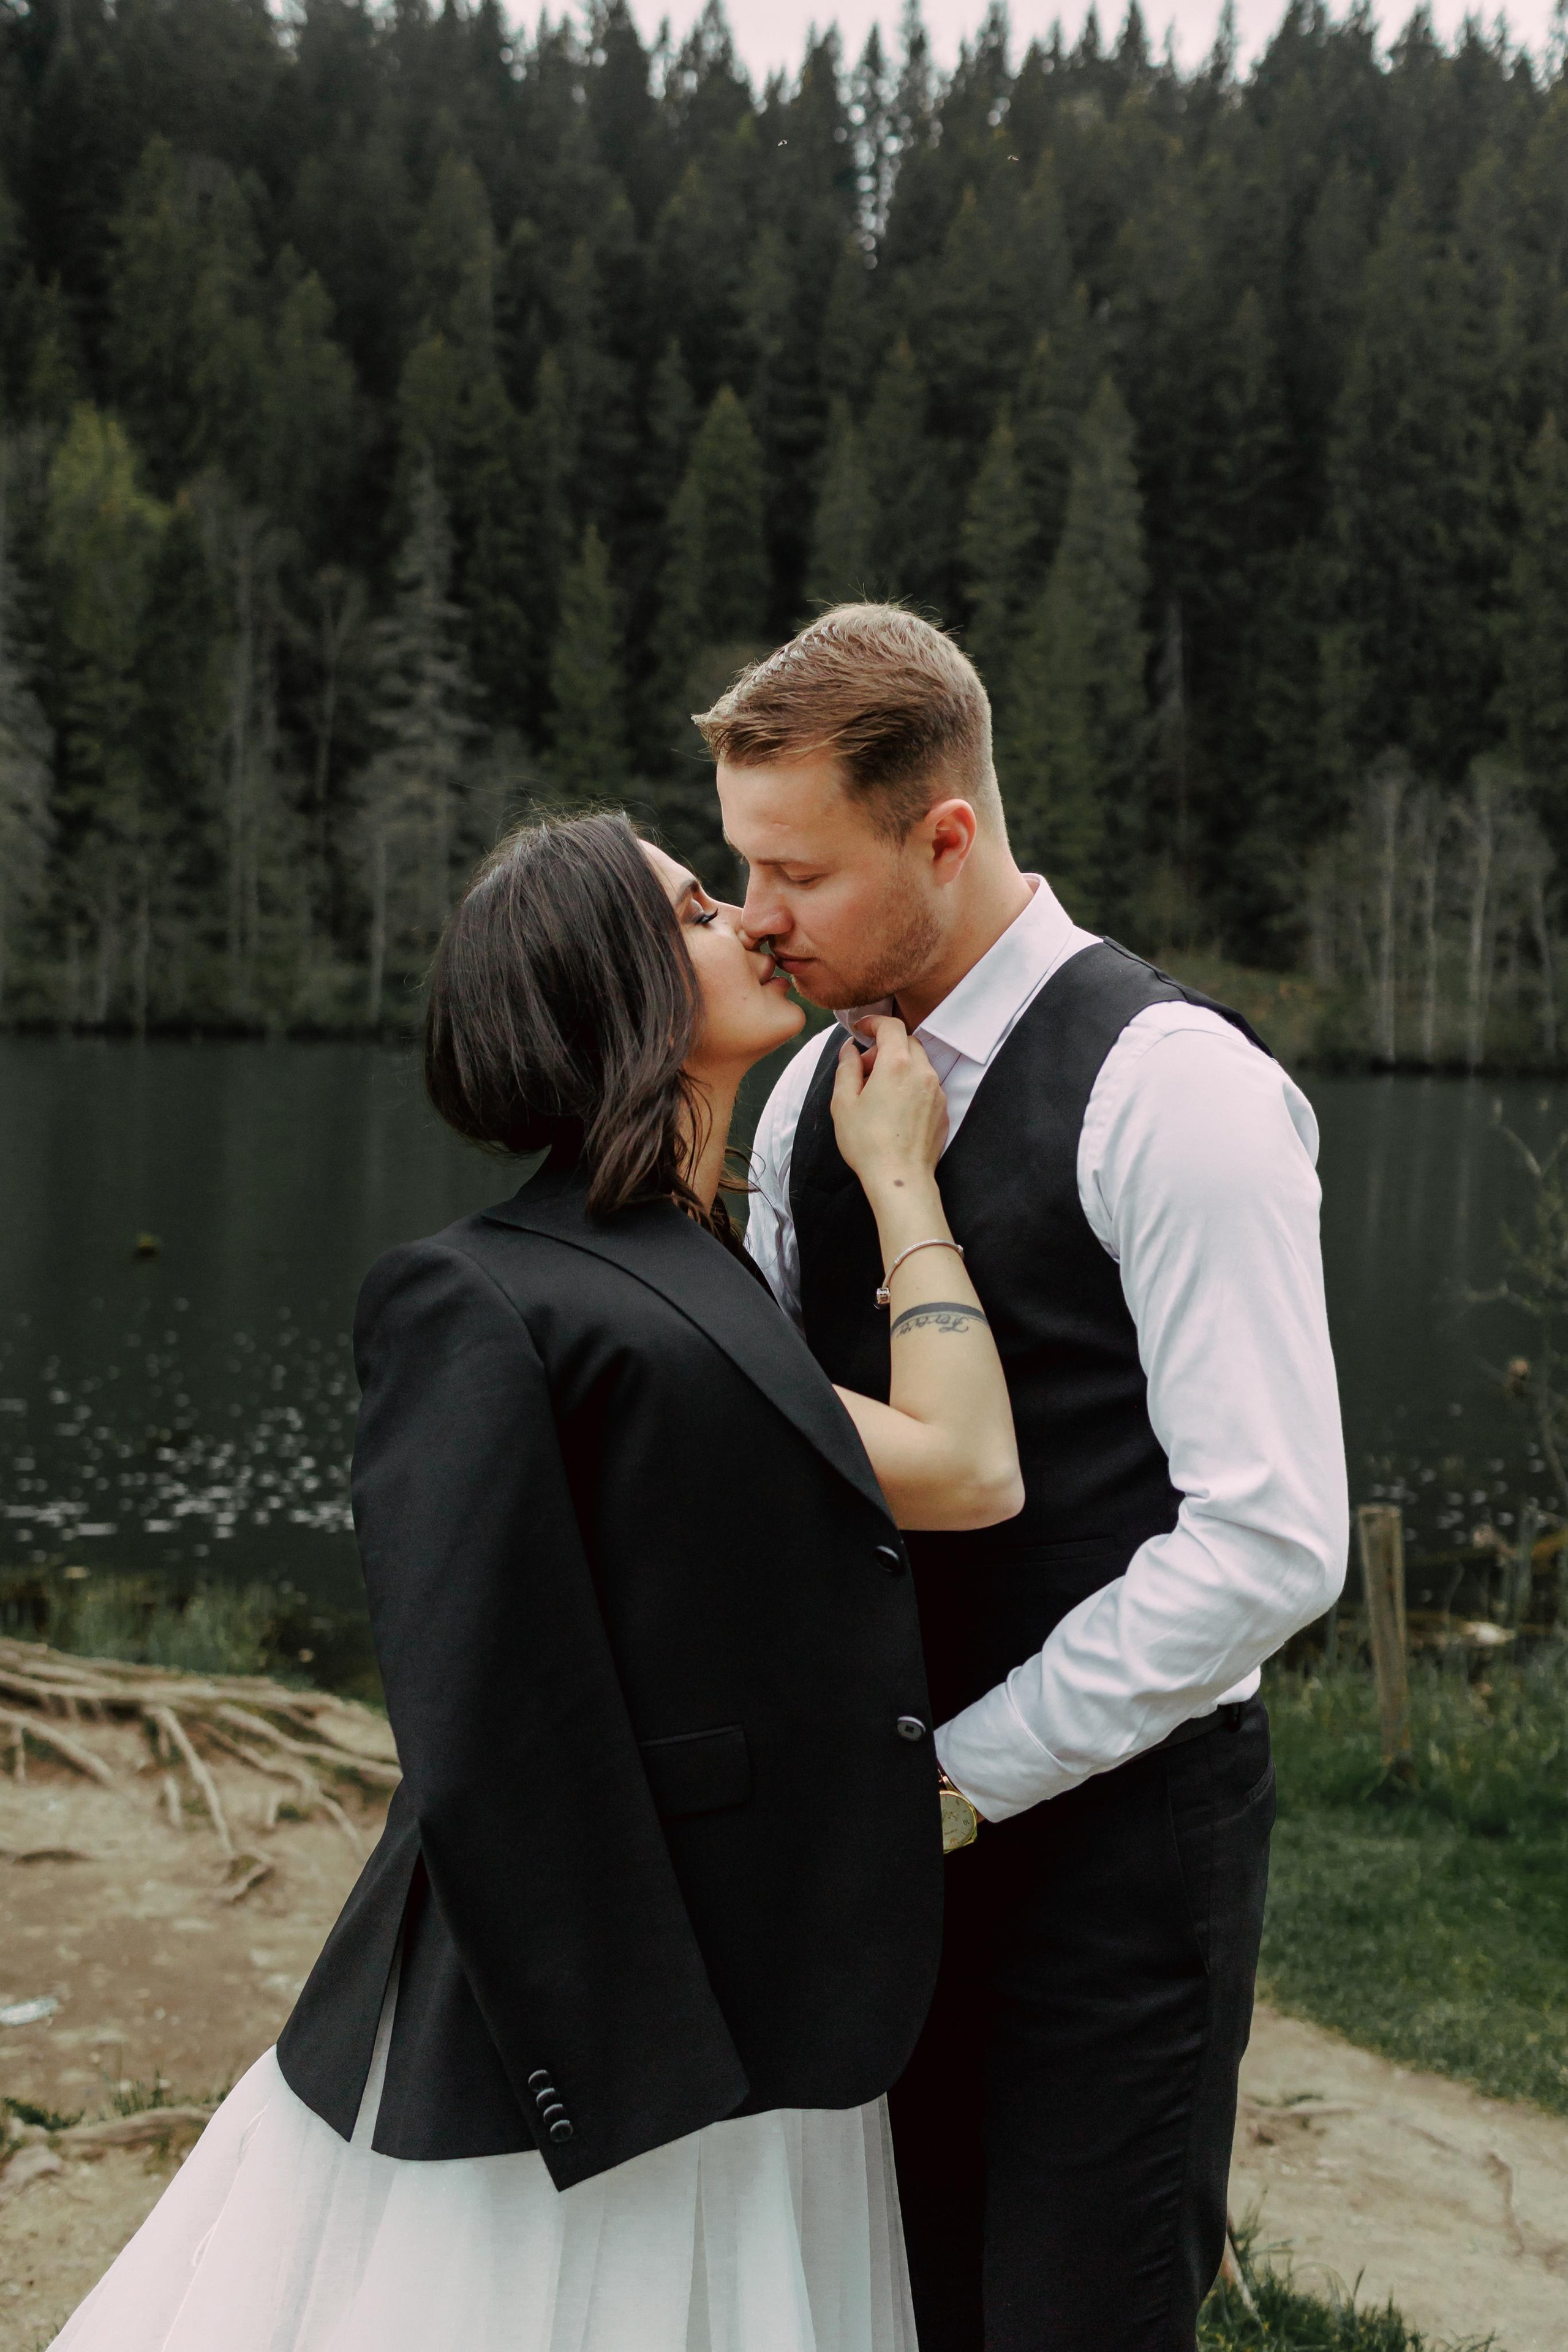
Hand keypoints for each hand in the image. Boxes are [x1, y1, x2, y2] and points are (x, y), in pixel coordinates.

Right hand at [829, 1017, 947, 1195]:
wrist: (900, 1178)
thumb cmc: (868, 1143)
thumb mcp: (843, 1103)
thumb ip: (847, 1069)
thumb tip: (850, 1051)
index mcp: (897, 1065)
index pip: (891, 1026)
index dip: (874, 1022)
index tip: (861, 1029)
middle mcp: (922, 1072)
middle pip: (907, 1042)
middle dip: (885, 1047)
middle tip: (864, 1068)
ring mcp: (937, 1092)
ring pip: (919, 1064)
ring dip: (899, 1066)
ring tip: (878, 1091)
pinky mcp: (943, 1110)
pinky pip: (928, 1085)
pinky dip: (911, 1085)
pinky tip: (895, 1108)